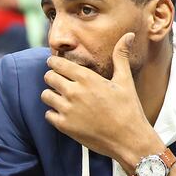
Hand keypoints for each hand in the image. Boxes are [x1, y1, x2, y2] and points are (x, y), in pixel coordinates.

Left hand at [41, 32, 162, 169]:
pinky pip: (48, 114)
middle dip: (52, 77)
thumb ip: (120, 56)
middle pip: (48, 77)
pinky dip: (54, 114)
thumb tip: (128, 35)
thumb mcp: (125, 80)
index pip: (58, 63)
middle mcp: (74, 92)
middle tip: (59, 81)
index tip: (55, 63)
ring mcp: (68, 110)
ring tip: (62, 98)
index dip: (54, 62)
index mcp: (87, 78)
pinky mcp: (65, 126)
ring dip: (51, 95)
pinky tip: (65, 114)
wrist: (129, 140)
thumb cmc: (128, 108)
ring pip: (45, 95)